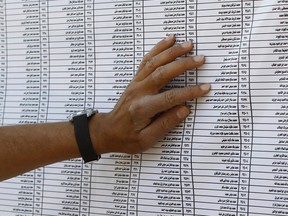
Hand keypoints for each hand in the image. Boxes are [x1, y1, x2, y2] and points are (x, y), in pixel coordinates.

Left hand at [90, 35, 210, 153]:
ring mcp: (136, 84)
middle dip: (183, 64)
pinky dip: (158, 49)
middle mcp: (139, 92)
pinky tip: (168, 40)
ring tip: (188, 44)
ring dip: (172, 51)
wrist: (107, 130)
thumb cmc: (127, 138)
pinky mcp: (135, 80)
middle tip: (200, 59)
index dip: (189, 92)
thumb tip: (184, 109)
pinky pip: (146, 61)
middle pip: (163, 73)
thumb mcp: (146, 139)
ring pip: (155, 62)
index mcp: (143, 108)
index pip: (170, 97)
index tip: (205, 88)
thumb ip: (165, 124)